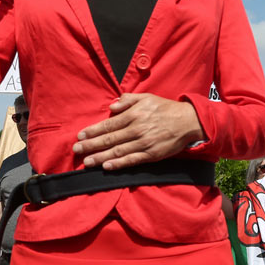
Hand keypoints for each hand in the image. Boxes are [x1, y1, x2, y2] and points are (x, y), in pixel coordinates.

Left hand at [72, 94, 204, 169]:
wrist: (188, 121)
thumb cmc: (165, 109)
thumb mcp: (146, 98)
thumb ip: (128, 101)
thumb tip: (111, 106)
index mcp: (134, 115)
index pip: (108, 125)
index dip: (92, 131)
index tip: (80, 136)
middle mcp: (136, 129)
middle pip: (109, 139)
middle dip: (91, 145)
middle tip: (76, 150)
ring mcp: (144, 143)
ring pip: (117, 151)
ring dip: (100, 157)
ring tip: (86, 162)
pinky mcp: (151, 154)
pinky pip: (131, 160)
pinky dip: (118, 164)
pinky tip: (106, 167)